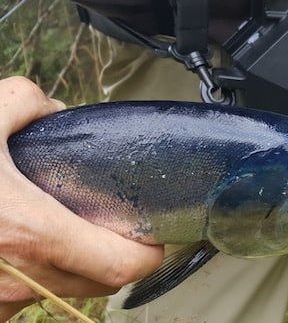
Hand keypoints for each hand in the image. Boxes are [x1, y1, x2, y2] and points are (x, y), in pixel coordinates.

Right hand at [0, 77, 163, 320]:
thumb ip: (26, 102)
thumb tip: (52, 110)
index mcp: (31, 233)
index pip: (122, 266)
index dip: (147, 252)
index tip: (153, 236)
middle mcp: (18, 280)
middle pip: (99, 286)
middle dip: (115, 259)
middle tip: (115, 228)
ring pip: (59, 295)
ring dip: (73, 269)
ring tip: (66, 232)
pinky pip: (20, 301)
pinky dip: (32, 277)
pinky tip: (17, 247)